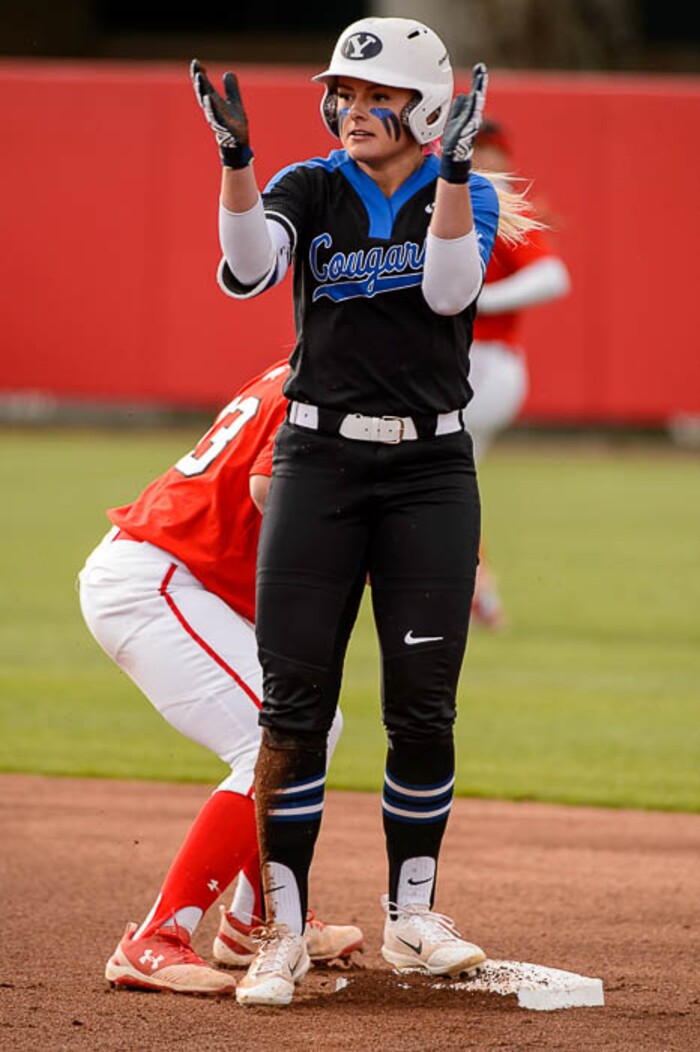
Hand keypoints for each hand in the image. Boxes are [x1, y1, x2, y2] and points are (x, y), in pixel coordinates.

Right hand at [190, 59, 252, 168]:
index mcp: (213, 102)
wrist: (237, 144)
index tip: (196, 62)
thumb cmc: (234, 124)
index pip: (204, 86)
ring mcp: (216, 118)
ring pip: (207, 102)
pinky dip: (212, 106)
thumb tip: (228, 73)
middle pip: (202, 92)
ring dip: (202, 89)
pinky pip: (216, 115)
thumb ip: (231, 89)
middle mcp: (212, 109)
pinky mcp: (223, 126)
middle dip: (198, 80)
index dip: (199, 74)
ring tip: (199, 76)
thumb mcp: (234, 102)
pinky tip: (209, 97)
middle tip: (196, 68)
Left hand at [439, 63, 487, 183]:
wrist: (454, 156)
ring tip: (479, 75)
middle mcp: (472, 115)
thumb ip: (459, 108)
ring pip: (475, 102)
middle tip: (481, 68)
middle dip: (479, 81)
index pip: (474, 92)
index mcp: (469, 111)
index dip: (477, 81)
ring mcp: (470, 121)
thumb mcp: (454, 119)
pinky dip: (473, 103)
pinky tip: (475, 94)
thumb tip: (461, 95)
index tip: (480, 68)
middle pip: (477, 94)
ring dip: (478, 88)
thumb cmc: (454, 140)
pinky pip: (471, 113)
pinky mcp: (466, 127)